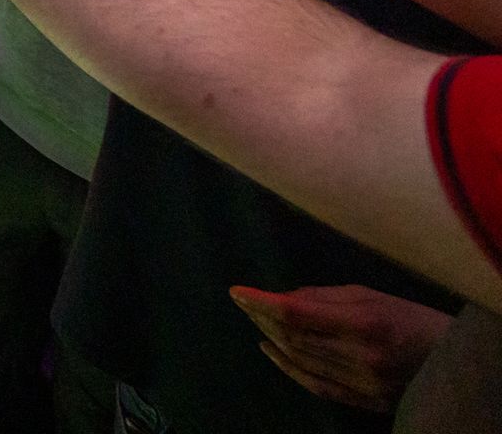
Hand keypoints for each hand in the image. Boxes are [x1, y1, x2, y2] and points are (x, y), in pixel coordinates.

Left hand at [230, 284, 454, 411]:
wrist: (454, 363)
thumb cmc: (413, 319)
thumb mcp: (372, 295)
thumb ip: (324, 297)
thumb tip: (282, 298)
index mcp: (366, 324)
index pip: (298, 314)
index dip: (262, 302)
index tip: (237, 291)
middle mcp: (361, 358)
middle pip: (294, 338)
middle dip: (262, 317)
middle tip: (243, 302)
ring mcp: (362, 384)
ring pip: (300, 360)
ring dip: (270, 337)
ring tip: (254, 320)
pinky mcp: (363, 401)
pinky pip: (314, 385)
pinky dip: (286, 367)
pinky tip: (270, 349)